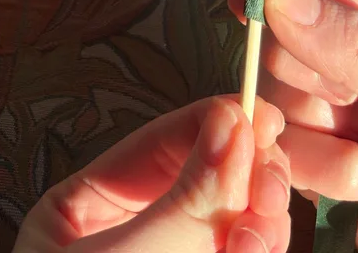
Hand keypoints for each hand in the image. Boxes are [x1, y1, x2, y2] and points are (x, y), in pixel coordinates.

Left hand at [15, 97, 291, 252]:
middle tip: (270, 191)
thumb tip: (233, 124)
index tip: (263, 118)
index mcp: (88, 206)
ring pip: (239, 211)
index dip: (218, 120)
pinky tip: (259, 249)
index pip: (163, 140)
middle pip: (213, 172)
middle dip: (250, 176)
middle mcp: (138, 223)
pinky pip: (247, 244)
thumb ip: (183, 198)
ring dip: (262, 217)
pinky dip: (262, 244)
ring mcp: (177, 248)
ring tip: (257, 237)